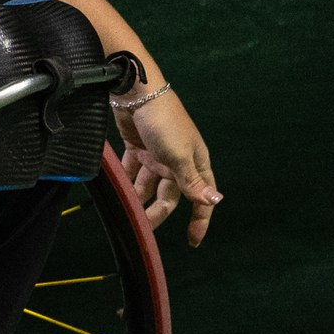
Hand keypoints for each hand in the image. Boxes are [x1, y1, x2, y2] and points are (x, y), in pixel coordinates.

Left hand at [115, 91, 220, 246]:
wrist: (137, 91)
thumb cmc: (164, 123)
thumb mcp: (178, 155)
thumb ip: (192, 181)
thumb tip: (215, 201)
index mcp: (195, 162)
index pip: (202, 197)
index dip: (199, 219)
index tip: (193, 241)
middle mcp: (178, 161)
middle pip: (169, 195)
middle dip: (158, 212)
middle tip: (143, 226)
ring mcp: (157, 154)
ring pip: (149, 185)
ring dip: (139, 198)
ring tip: (126, 211)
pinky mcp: (137, 147)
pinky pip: (133, 171)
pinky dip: (127, 181)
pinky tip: (118, 192)